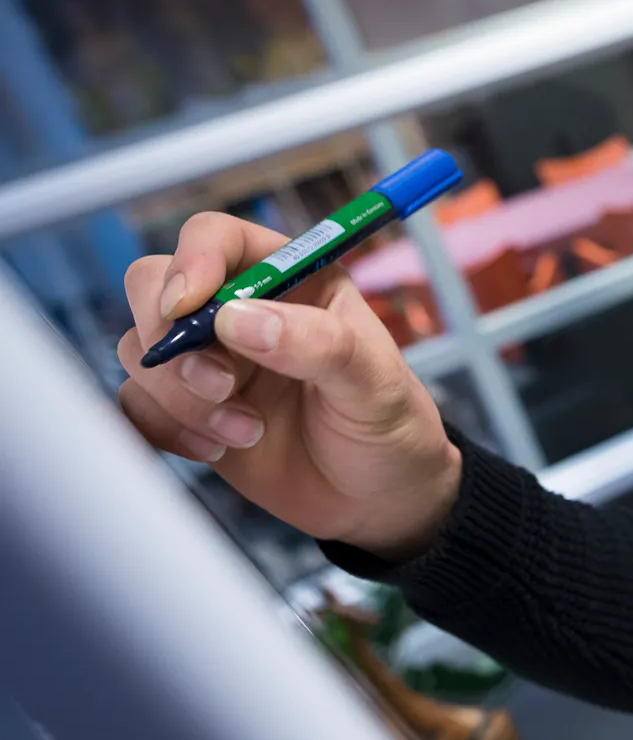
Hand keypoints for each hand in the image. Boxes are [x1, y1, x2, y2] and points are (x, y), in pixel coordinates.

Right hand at [117, 213, 460, 559]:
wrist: (377, 501)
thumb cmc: (389, 428)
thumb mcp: (375, 383)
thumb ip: (319, 344)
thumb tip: (238, 317)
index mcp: (291, 280)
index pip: (217, 238)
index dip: (193, 261)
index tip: (191, 305)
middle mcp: (241, 312)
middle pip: (154, 286)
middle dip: (175, 339)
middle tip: (223, 386)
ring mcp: (209, 360)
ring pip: (142, 351)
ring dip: (181, 397)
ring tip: (246, 432)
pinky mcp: (187, 410)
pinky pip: (137, 404)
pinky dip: (166, 429)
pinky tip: (218, 451)